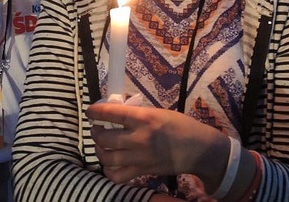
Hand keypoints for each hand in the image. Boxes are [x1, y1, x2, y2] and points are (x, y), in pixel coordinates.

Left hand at [86, 102, 225, 185]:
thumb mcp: (158, 112)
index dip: (95, 112)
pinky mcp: (142, 171)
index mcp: (144, 118)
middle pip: (104, 137)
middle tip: (97, 128)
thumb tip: (115, 111)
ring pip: (107, 157)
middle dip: (95, 132)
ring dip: (99, 150)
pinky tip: (111, 163)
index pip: (111, 113)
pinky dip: (109, 170)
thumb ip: (136, 114)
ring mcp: (140, 157)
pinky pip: (117, 176)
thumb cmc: (179, 125)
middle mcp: (139, 138)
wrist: (198, 149)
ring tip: (101, 145)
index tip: (90, 111)